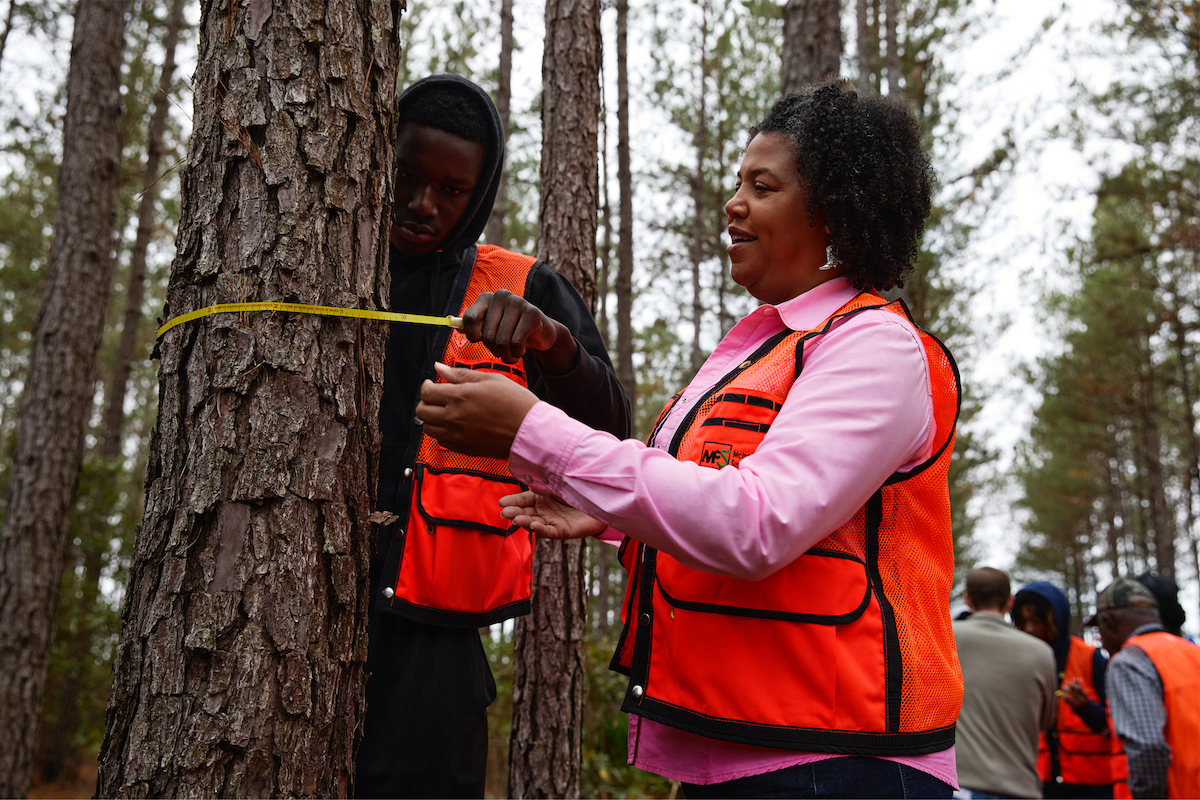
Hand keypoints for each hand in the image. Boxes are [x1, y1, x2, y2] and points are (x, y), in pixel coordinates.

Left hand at [417, 362, 538, 457]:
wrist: (530, 431)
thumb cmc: (515, 402)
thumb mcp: (490, 380)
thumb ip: (460, 374)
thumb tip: (438, 367)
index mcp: (460, 396)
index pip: (427, 392)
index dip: (427, 386)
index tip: (432, 384)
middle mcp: (454, 417)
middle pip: (422, 411)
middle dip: (425, 402)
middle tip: (436, 397)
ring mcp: (457, 435)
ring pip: (428, 428)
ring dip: (431, 418)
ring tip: (444, 411)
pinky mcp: (463, 448)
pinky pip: (440, 440)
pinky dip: (441, 432)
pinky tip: (453, 424)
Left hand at [462, 290, 578, 371]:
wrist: (540, 332)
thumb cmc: (511, 331)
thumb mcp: (490, 328)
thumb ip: (474, 326)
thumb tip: (456, 327)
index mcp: (486, 298)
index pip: (470, 318)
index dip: (472, 336)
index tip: (479, 341)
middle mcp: (501, 295)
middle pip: (487, 335)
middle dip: (494, 350)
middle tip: (502, 352)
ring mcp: (518, 302)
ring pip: (502, 341)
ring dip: (506, 355)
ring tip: (511, 355)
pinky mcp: (532, 313)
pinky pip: (517, 343)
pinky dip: (517, 353)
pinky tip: (522, 350)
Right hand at [499, 490, 607, 538]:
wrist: (602, 499)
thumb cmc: (579, 488)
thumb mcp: (559, 481)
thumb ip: (544, 481)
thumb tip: (528, 476)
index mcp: (541, 498)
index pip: (522, 500)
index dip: (512, 502)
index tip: (501, 503)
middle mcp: (544, 510)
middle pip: (525, 513)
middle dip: (514, 513)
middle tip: (505, 513)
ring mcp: (552, 521)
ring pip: (534, 523)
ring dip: (525, 522)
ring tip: (516, 520)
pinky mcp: (562, 531)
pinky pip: (549, 531)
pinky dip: (541, 529)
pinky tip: (534, 526)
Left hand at [1061, 677, 1088, 710]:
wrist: (1089, 712)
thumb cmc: (1085, 700)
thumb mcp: (1084, 694)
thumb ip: (1079, 687)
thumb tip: (1076, 678)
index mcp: (1085, 696)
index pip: (1077, 688)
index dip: (1072, 684)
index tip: (1069, 683)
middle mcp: (1081, 700)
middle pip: (1071, 691)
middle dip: (1065, 687)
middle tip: (1062, 686)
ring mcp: (1077, 705)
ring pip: (1066, 697)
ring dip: (1063, 693)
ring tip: (1063, 691)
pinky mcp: (1073, 708)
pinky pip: (1066, 702)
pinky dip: (1064, 698)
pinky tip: (1064, 696)